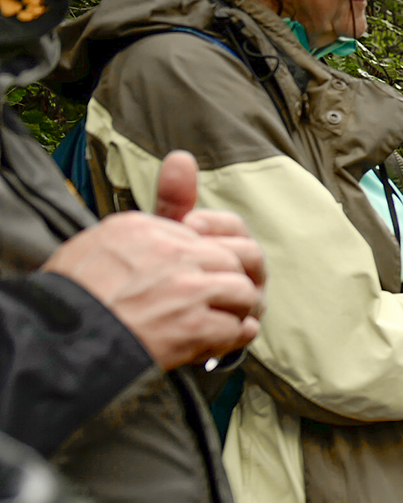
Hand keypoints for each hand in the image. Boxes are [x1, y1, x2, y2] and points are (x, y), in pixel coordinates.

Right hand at [41, 151, 266, 370]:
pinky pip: (235, 328)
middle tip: (222, 301)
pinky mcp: (192, 326)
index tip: (200, 277)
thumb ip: (153, 210)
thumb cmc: (75, 295)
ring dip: (237, 310)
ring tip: (220, 321)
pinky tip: (216, 342)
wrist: (59, 337)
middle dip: (232, 281)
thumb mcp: (105, 239)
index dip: (208, 260)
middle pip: (232, 259)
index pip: (204, 234)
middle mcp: (171, 252)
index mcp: (145, 228)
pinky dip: (232, 338)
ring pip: (243, 291)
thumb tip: (184, 159)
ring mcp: (186, 289)